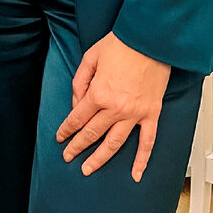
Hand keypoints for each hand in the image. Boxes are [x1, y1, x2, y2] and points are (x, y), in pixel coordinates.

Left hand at [56, 32, 169, 181]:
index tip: (61, 137)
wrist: (149, 39)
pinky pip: (147, 142)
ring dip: (99, 159)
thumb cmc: (121, 44)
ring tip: (88, 169)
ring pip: (114, 144)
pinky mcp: (151, 114)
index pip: (77, 118)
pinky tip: (135, 174)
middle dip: (77, 147)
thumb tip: (76, 102)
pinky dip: (142, 160)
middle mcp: (115, 108)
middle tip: (68, 156)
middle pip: (92, 134)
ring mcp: (134, 114)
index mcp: (98, 93)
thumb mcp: (90, 57)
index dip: (66, 129)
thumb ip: (79, 81)